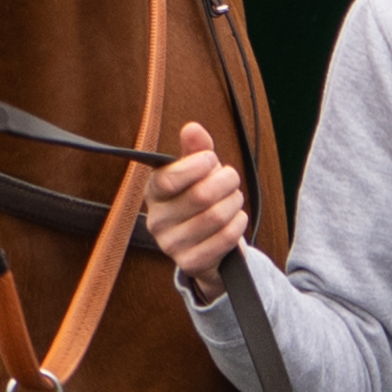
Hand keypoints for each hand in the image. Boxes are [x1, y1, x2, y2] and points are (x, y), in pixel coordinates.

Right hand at [144, 122, 248, 299]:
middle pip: (201, 195)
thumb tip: (192, 129)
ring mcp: (171, 245)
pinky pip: (225, 238)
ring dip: (234, 202)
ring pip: (216, 216)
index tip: (211, 160)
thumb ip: (196, 150)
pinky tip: (236, 219)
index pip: (170, 177)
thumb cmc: (200, 200)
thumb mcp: (199, 172)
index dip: (198, 165)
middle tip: (231, 179)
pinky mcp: (190, 263)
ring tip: (234, 199)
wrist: (207, 244)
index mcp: (153, 192)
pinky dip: (238, 224)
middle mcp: (156, 220)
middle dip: (226, 182)